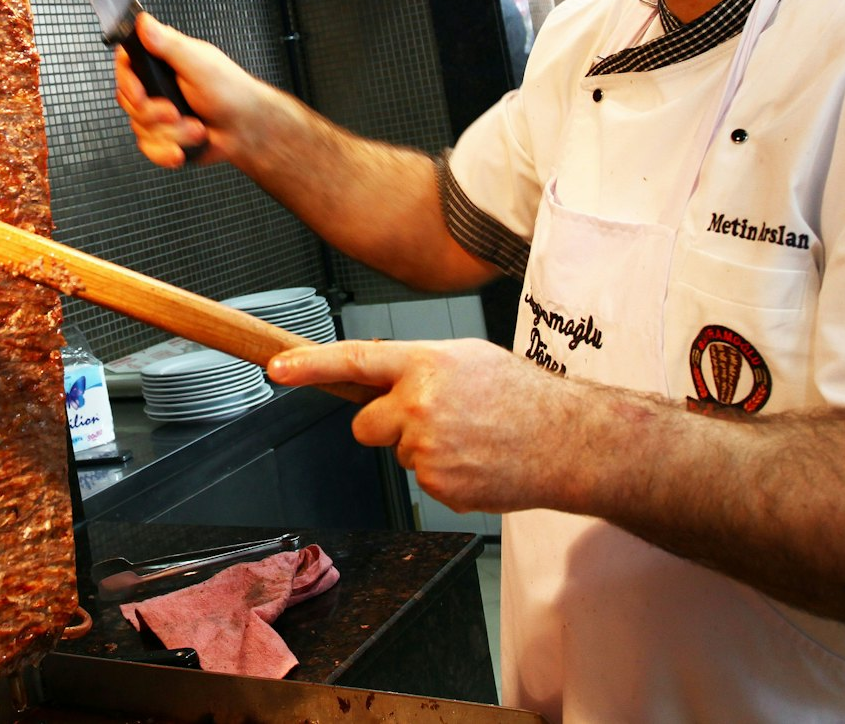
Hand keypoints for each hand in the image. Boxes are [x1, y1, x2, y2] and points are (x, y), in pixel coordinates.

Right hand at [114, 13, 266, 168]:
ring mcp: (159, 112)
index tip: (140, 92)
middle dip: (154, 113)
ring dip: (172, 133)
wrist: (247, 129)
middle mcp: (159, 85)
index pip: (126, 63)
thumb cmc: (232, 92)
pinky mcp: (164, 135)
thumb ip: (169, 44)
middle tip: (177, 111)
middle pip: (129, 100)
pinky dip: (165, 152)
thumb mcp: (199, 63)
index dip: (127, 81)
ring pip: (140, 127)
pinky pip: (148, 148)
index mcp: (165, 61)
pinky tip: (181, 149)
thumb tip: (143, 22)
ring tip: (195, 128)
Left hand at [269, 338, 563, 513]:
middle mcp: (421, 405)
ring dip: (422, 448)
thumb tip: (380, 377)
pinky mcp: (439, 486)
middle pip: (364, 424)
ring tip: (469, 437)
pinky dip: (443, 473)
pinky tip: (475, 460)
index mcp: (428, 363)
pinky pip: (421, 479)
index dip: (310, 365)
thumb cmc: (522, 395)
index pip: (355, 360)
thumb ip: (419, 366)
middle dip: (386, 424)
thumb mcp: (468, 358)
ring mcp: (429, 449)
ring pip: (397, 452)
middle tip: (432, 418)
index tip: (277, 367)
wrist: (567, 440)